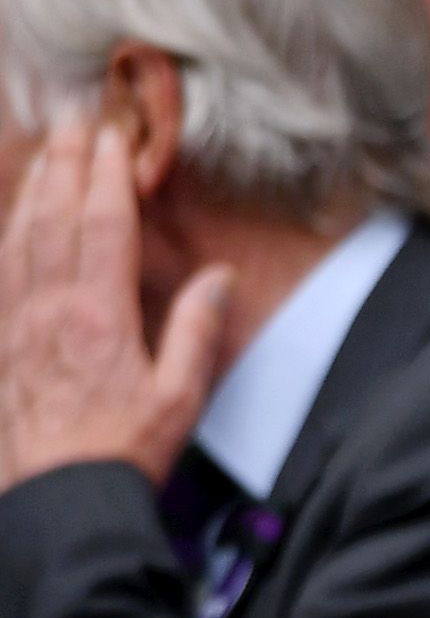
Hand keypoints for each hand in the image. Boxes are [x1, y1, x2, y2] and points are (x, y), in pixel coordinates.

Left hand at [0, 113, 227, 491]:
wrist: (58, 498)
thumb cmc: (123, 451)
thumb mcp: (179, 397)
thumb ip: (197, 331)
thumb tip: (218, 277)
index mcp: (98, 316)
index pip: (102, 227)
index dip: (106, 176)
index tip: (113, 136)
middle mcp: (49, 308)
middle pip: (53, 218)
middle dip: (65, 163)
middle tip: (72, 119)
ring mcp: (15, 322)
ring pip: (19, 237)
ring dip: (33, 188)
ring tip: (43, 151)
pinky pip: (0, 272)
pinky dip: (8, 235)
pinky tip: (15, 219)